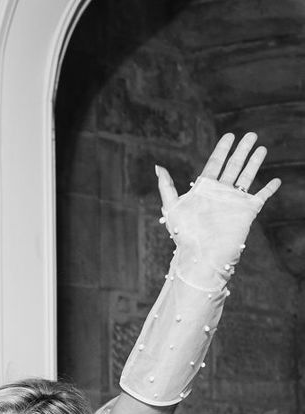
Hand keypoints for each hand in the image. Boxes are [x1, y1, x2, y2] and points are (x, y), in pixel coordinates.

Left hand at [156, 132, 280, 287]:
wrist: (202, 256)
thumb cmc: (185, 235)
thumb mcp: (172, 207)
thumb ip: (166, 186)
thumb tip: (158, 166)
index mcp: (204, 190)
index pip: (215, 163)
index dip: (222, 149)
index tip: (229, 136)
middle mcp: (220, 193)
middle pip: (234, 166)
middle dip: (242, 150)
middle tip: (251, 134)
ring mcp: (234, 202)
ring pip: (247, 177)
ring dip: (255, 162)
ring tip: (262, 147)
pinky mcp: (247, 212)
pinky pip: (261, 197)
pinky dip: (269, 189)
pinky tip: (277, 181)